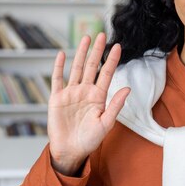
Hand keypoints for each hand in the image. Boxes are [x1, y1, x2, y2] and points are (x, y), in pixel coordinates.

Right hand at [48, 33, 129, 175]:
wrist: (70, 151)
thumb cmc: (90, 140)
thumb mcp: (106, 123)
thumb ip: (116, 105)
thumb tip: (128, 88)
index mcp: (99, 96)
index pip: (107, 73)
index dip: (112, 60)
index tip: (118, 46)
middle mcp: (85, 91)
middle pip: (92, 66)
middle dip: (97, 51)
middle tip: (102, 34)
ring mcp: (71, 93)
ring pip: (76, 69)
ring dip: (80, 53)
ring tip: (86, 38)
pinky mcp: (57, 98)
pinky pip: (57, 79)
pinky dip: (59, 67)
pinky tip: (62, 54)